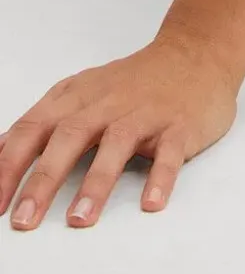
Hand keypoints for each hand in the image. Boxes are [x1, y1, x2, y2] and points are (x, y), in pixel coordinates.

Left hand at [1, 34, 238, 230]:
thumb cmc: (132, 83)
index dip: (9, 166)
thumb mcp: (81, 92)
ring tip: (79, 220)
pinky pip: (170, 152)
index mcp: (78, 97)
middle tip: (23, 221)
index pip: (34, 128)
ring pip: (117, 144)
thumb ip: (43, 123)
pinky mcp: (180, 125)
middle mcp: (108, 103)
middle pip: (70, 136)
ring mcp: (145, 113)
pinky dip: (160, 177)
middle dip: (44, 180)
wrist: (196, 53)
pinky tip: (151, 203)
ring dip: (96, 182)